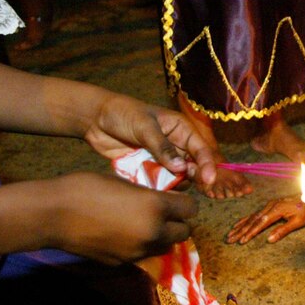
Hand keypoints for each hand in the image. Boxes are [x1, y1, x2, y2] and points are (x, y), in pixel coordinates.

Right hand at [49, 172, 197, 264]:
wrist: (53, 214)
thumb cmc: (87, 188)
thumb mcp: (126, 183)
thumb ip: (150, 194)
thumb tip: (163, 199)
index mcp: (155, 207)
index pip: (191, 209)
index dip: (185, 203)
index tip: (176, 199)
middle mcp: (152, 233)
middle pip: (184, 233)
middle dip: (178, 222)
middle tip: (164, 213)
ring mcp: (137, 252)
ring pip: (165, 246)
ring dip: (162, 236)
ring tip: (145, 224)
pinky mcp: (122, 263)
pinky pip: (142, 255)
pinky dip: (141, 246)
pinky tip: (124, 234)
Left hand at [83, 94, 216, 186]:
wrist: (95, 119)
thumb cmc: (123, 114)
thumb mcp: (144, 127)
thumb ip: (162, 148)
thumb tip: (181, 168)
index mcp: (181, 129)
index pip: (200, 149)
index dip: (208, 164)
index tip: (209, 180)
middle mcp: (176, 145)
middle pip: (193, 166)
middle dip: (192, 177)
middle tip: (183, 183)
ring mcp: (162, 158)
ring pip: (177, 177)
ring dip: (173, 184)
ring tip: (164, 186)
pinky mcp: (148, 168)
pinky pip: (159, 181)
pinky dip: (158, 187)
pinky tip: (153, 190)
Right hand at [226, 197, 304, 243]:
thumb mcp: (298, 222)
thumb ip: (283, 230)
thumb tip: (269, 240)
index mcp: (277, 209)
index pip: (260, 223)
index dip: (250, 232)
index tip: (242, 241)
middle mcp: (271, 205)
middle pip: (253, 220)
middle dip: (241, 230)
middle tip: (230, 239)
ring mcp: (270, 204)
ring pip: (252, 216)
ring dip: (241, 226)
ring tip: (230, 234)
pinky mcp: (271, 205)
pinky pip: (256, 213)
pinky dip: (246, 219)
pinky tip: (239, 224)